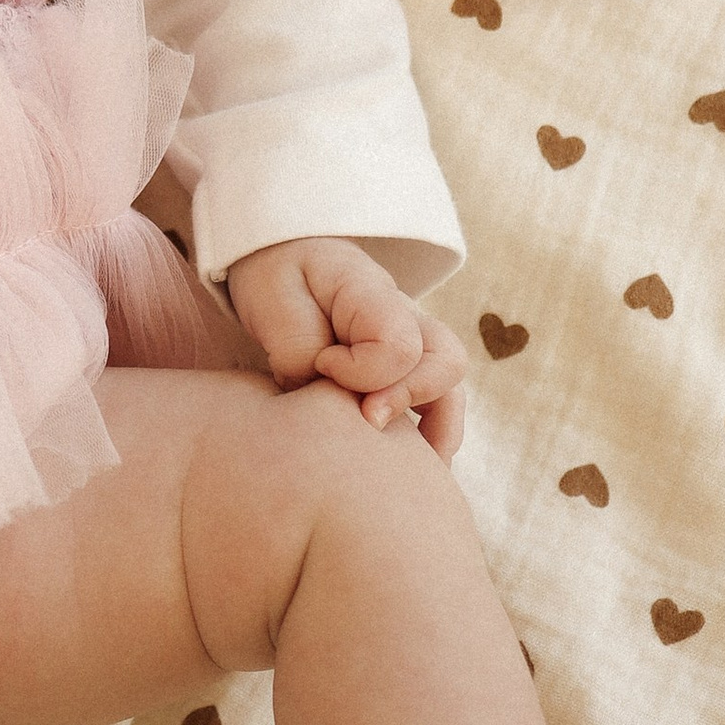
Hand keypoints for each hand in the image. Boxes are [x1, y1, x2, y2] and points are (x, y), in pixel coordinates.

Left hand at [224, 237, 465, 457]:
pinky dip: (430, 434)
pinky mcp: (403, 365)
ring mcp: (411, 339)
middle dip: (412, 400)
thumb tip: (323, 397)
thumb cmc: (276, 278)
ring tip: (414, 468)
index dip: (361, 371)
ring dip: (438, 430)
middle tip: (367, 422)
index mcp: (370, 293)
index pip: (398, 343)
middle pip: (446, 360)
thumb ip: (298, 351)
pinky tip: (410, 464)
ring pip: (451, 386)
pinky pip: (437, 400)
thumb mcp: (273, 302)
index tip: (321, 366)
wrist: (281, 256)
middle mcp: (404, 315)